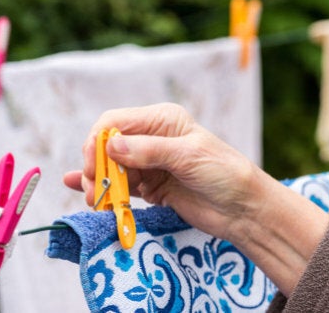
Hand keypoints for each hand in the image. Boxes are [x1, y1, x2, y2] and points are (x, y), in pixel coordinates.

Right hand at [65, 103, 263, 240]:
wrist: (243, 209)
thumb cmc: (224, 173)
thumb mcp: (188, 156)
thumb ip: (149, 151)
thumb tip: (110, 146)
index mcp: (162, 120)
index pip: (116, 122)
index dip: (98, 141)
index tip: (92, 165)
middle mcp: (152, 138)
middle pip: (108, 147)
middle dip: (96, 166)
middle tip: (94, 189)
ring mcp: (150, 164)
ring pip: (111, 168)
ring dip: (100, 182)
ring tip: (96, 201)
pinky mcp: (150, 187)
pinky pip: (120, 186)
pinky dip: (105, 190)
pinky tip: (85, 193)